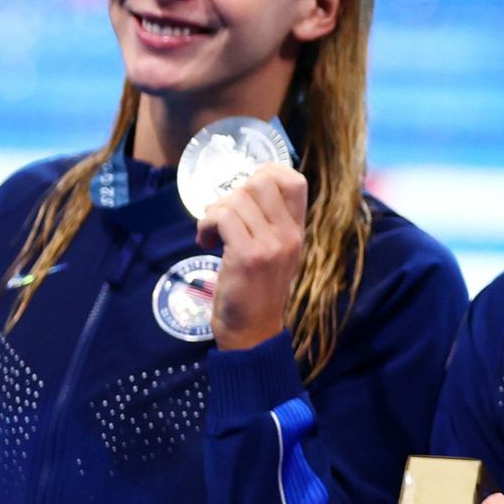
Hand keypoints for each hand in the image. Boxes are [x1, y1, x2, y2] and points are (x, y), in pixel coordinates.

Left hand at [196, 163, 306, 351]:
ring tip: (211, 233)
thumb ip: (270, 225)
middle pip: (263, 181)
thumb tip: (244, 191)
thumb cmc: (258, 292)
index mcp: (298, 231)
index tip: (245, 189)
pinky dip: (205, 225)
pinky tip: (205, 243)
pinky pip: (221, 217)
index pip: (295, 180)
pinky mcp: (248, 256)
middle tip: (224, 216)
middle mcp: (289, 234)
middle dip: (233, 191)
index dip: (267, 171)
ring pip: (237, 198)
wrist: (253, 332)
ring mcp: (271, 245)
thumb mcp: (276, 254)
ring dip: (214, 212)